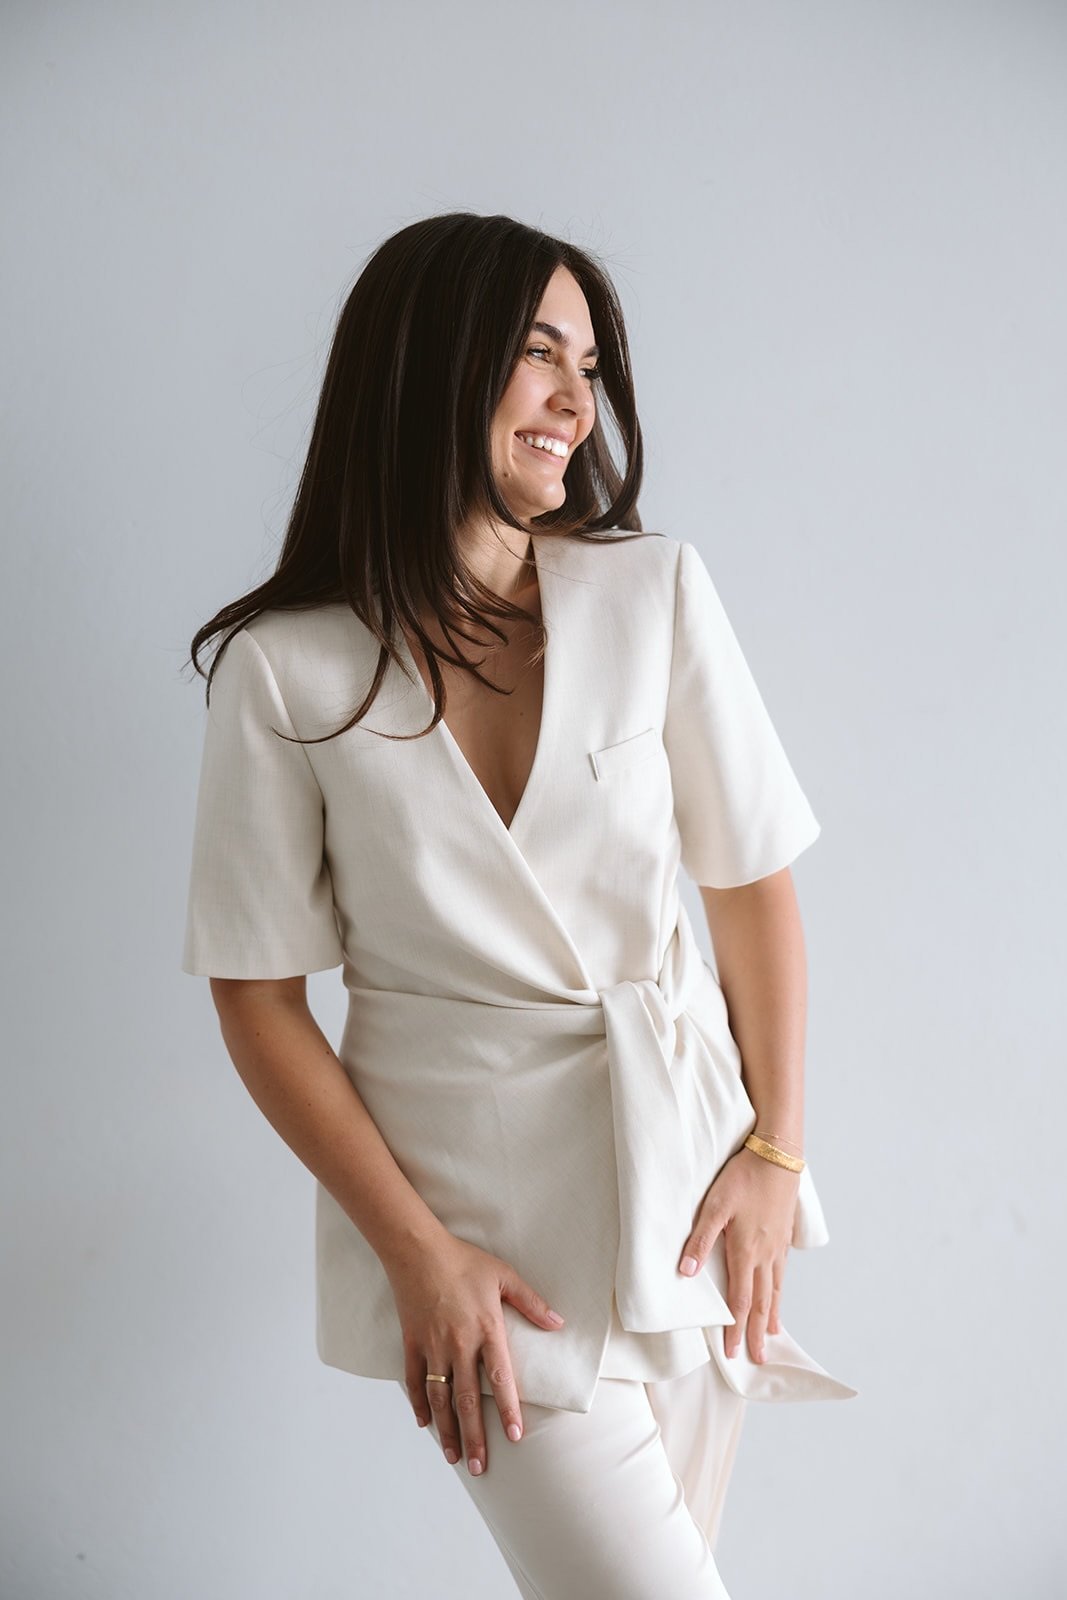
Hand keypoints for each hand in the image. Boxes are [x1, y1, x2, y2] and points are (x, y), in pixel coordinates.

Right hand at [385, 1232, 564, 1476]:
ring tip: (454, 1457)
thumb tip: (558, 1324)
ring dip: (447, 1430)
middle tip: (479, 1467)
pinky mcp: (412, 1343)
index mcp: (486, 1330)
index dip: (510, 1410)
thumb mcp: (504, 1276)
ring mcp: (433, 1346)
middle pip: (468, 1400)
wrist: (417, 1250)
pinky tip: (425, 1424)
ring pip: (440, 1398)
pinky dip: (419, 1404)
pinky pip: (415, 1380)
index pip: (501, 1379)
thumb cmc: (464, 1261)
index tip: (516, 1437)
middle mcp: (459, 1344)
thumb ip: (532, 1303)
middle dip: (475, 1437)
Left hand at [678, 1146, 799, 1362]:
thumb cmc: (743, 1177)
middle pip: (762, 1302)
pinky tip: (778, 1293)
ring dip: (772, 1315)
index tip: (734, 1352)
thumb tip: (685, 1273)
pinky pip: (782, 1272)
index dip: (736, 1328)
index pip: (740, 1300)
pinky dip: (780, 1290)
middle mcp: (765, 1254)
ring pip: (775, 1288)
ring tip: (773, 1335)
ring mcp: (778, 1245)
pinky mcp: (785, 1234)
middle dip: (758, 1332)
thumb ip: (699, 1240)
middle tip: (758, 1358)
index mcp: (746, 1251)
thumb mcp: (715, 1205)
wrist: (778, 1155)